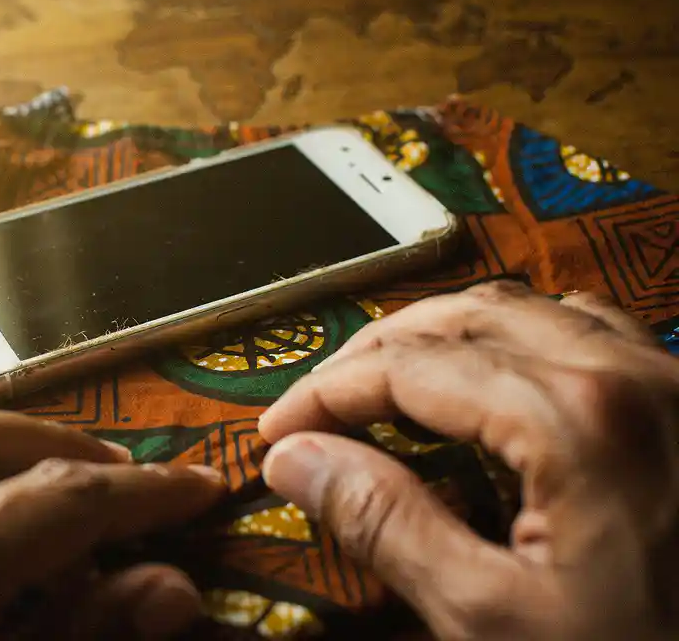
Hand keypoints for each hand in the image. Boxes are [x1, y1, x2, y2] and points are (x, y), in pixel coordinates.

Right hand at [259, 282, 678, 639]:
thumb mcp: (495, 622)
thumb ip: (385, 524)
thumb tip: (296, 458)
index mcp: (573, 417)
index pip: (410, 366)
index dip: (328, 391)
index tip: (278, 431)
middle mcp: (624, 371)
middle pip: (458, 317)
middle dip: (374, 352)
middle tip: (320, 404)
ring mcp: (666, 377)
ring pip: (520, 309)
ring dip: (438, 336)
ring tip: (386, 383)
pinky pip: (581, 328)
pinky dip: (510, 339)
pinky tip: (488, 380)